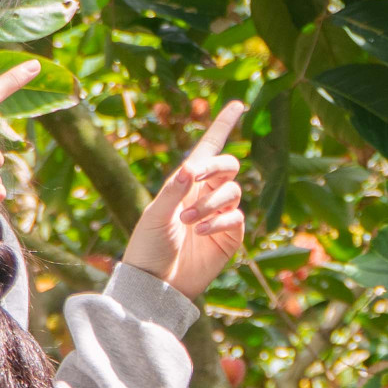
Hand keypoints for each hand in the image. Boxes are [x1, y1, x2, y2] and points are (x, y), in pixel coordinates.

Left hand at [123, 100, 246, 301]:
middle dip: (215, 167)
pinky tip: (199, 233)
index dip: (224, 125)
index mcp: (185, 181)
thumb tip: (190, 166)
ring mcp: (220, 214)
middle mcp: (206, 193)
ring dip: (210, 203)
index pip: (210, 146)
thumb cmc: (148, 247)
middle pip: (229, 165)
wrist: (155, 284)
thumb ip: (173, 190)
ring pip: (232, 191)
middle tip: (194, 177)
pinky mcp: (230, 235)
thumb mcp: (154, 215)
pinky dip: (218, 221)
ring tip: (187, 222)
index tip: (238, 103)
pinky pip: (236, 217)